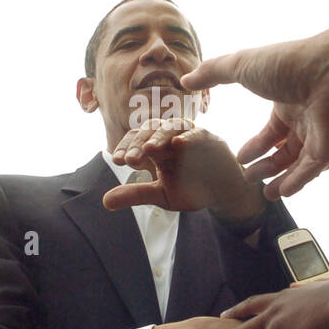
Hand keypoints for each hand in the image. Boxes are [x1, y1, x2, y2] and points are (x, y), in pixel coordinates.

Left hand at [104, 118, 263, 221]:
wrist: (223, 194)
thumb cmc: (193, 189)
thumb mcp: (160, 195)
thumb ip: (136, 194)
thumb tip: (105, 201)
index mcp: (157, 147)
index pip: (136, 140)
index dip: (125, 147)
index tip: (117, 161)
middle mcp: (170, 137)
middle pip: (150, 130)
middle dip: (139, 143)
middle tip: (130, 159)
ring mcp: (190, 136)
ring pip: (172, 126)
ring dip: (159, 136)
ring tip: (148, 148)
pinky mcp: (210, 140)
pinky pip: (198, 133)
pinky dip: (189, 137)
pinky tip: (179, 144)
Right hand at [181, 14, 328, 198]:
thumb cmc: (288, 64)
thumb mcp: (242, 65)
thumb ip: (213, 72)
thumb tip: (186, 79)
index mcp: (286, 102)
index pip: (271, 132)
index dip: (255, 147)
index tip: (240, 159)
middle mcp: (304, 120)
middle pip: (284, 152)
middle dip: (266, 167)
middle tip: (248, 179)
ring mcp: (318, 135)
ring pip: (297, 165)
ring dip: (280, 179)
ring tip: (265, 193)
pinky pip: (311, 171)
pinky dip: (296, 182)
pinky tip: (281, 192)